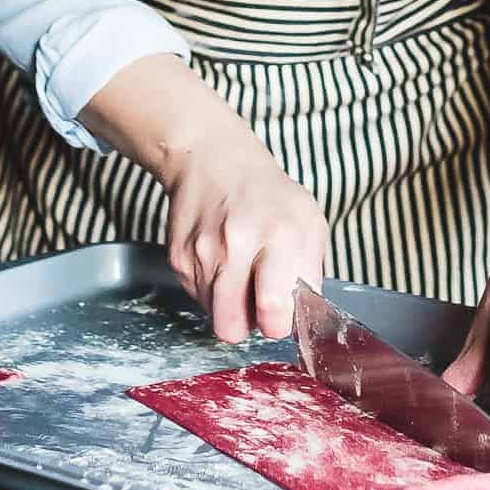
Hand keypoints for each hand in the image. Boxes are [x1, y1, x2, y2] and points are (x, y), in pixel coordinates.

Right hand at [163, 112, 329, 342]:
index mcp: (279, 236)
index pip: (274, 312)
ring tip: (241, 274)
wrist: (213, 161)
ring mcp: (202, 254)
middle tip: (258, 302)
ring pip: (214, 316)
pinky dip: (213, 288)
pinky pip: (198, 297)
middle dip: (248, 324)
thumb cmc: (267, 193)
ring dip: (229, 305)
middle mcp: (237, 246)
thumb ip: (310, 269)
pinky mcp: (178, 259)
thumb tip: (304, 313)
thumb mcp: (308, 220)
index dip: (279, 323)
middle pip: (232, 327)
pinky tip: (222, 261)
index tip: (281, 313)